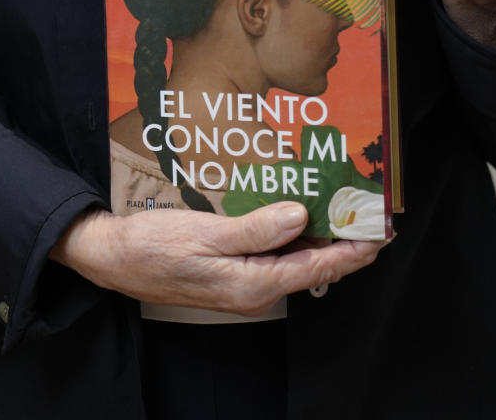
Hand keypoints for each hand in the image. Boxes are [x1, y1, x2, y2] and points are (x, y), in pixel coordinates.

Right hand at [49, 202, 383, 313]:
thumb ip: (256, 228)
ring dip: (320, 235)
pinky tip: (300, 213)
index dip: (353, 251)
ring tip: (345, 208)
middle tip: (371, 214)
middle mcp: (254, 288)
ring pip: (294, 258)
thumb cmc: (153, 246)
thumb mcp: (205, 233)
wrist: (114, 258)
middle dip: (344, 241)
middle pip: (312, 264)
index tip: (382, 234)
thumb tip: (300, 217)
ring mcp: (243, 281)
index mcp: (252, 283)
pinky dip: (293, 234)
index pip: (317, 267)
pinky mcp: (232, 270)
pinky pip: (274, 254)